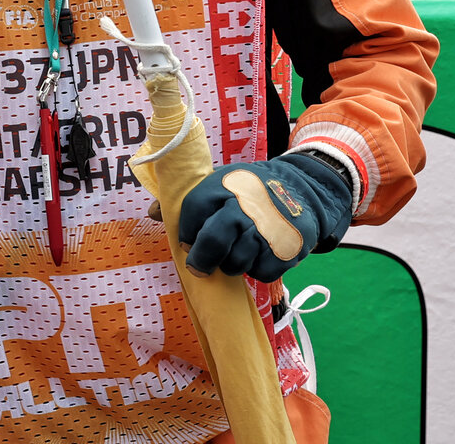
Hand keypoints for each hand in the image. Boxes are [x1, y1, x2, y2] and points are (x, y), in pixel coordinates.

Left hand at [175, 153, 351, 281]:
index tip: (188, 243)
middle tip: (198, 268)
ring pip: (237, 262)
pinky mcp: (288, 247)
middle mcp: (246, 204)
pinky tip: (258, 257)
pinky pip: (262, 272)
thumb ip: (188, 201)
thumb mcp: (220, 183)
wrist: (303, 187)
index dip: (187, 231)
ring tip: (235, 256)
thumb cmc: (250, 190)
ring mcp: (268, 227)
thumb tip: (152, 213)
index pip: (193, 209)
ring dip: (231, 266)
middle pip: (215, 240)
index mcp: (224, 183)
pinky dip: (257, 270)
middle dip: (202, 260)